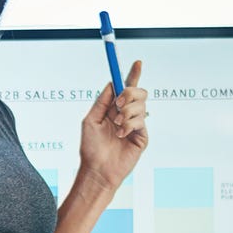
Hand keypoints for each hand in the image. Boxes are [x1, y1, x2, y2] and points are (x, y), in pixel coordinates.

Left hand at [79, 59, 148, 188]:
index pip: (126, 88)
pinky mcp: (142, 136)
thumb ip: (102, 101)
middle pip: (138, 92)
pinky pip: (141, 120)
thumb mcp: (90, 119)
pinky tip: (121, 135)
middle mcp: (127, 115)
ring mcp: (136, 125)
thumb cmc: (91, 147)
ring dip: (126, 113)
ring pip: (140, 105)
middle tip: (118, 104)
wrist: (97, 170)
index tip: (138, 62)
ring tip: (116, 126)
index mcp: (114, 109)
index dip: (133, 74)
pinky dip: (129, 124)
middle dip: (129, 93)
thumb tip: (113, 83)